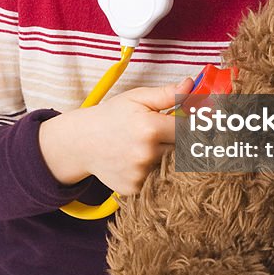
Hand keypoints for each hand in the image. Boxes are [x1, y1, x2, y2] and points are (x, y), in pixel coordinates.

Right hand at [39, 77, 193, 194]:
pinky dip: (150, 172)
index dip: (191, 127)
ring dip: (163, 157)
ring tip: (144, 146)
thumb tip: (191, 85)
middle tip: (161, 134)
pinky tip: (135, 161)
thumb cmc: (111, 116)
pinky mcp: (134, 188)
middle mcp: (146, 154)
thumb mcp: (137, 97)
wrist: (82, 142)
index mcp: (150, 128)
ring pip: (168, 166)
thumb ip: (167, 93)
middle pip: (181, 150)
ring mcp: (140, 174)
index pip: (189, 131)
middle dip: (175, 142)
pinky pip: (154, 180)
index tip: (190, 124)